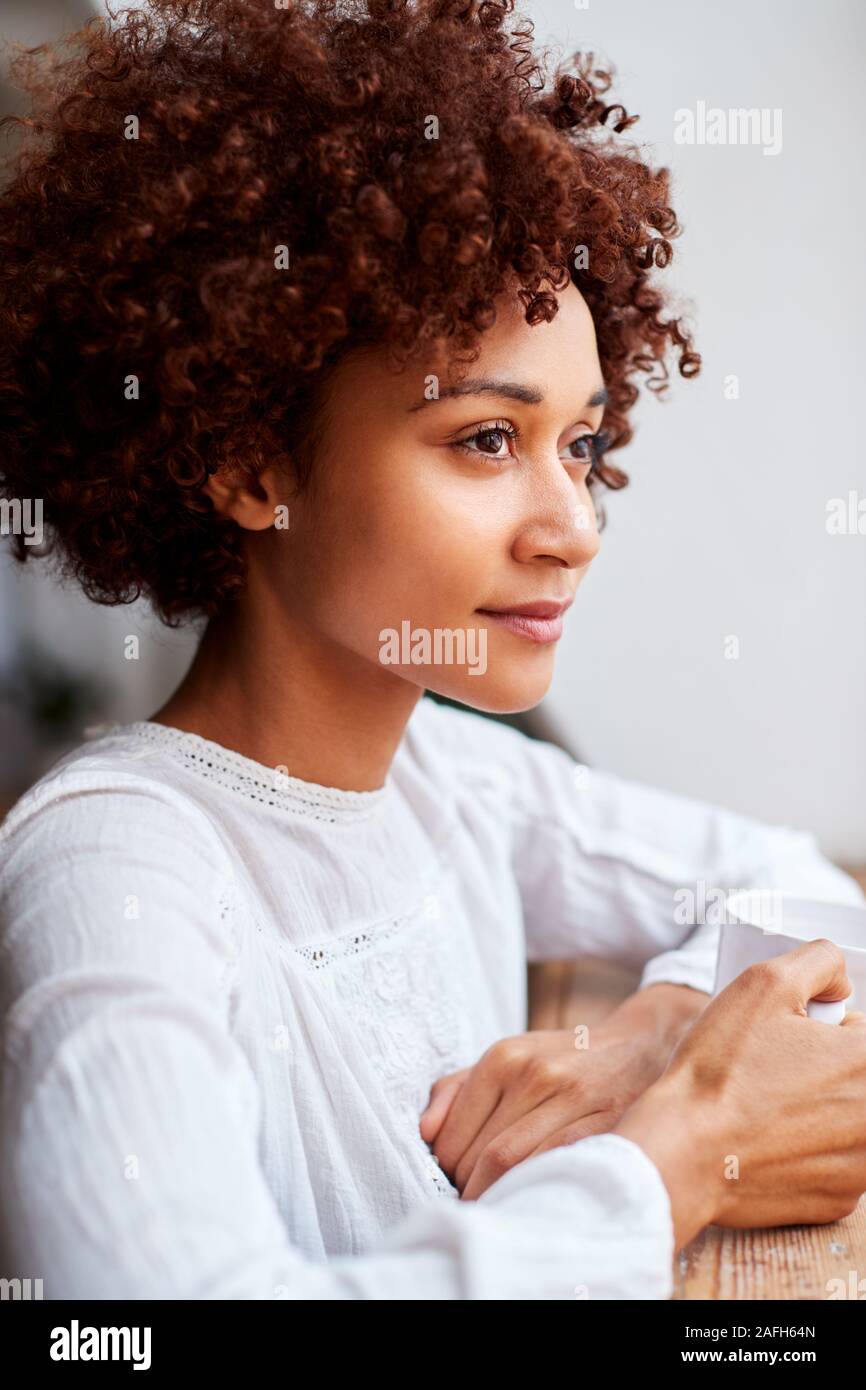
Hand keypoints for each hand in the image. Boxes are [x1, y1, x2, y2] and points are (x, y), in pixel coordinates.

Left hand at [419, 983, 709, 1199]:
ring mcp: (573, 1097)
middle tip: (473, 1200)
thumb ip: (456, 1090)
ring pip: (515, 1164)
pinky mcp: (606, 1122)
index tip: (450, 1183)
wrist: (638, 1046)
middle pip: (483, 1154)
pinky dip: (536, 1188)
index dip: (447, 1171)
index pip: (455, 1134)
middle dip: (471, 1187)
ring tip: (497, 1203)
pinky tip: (532, 1194)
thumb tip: (425, 1134)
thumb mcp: (506, 1058)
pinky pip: (557, 1165)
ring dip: (499, 1194)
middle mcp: (535, 1073)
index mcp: (504, 1056)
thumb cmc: (561, 1061)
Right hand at [615, 940, 865, 1249]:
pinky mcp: (840, 1198)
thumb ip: (819, 963)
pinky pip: (835, 1161)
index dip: (828, 1027)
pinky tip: (770, 1142)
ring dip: (821, 1108)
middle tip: (777, 1069)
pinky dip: (809, 1150)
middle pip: (858, 1076)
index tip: (795, 1038)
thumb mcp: (764, 983)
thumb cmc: (720, 1070)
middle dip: (827, 1066)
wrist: (683, 1152)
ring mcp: (863, 1165)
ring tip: (769, 1107)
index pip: (863, 1029)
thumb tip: (840, 985)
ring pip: (849, 1119)